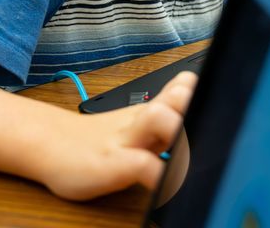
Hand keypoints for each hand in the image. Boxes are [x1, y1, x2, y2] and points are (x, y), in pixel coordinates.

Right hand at [37, 71, 196, 200]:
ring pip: (159, 118)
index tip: (219, 112)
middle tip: (204, 127)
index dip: (205, 94)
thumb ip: (165, 118)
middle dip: (196, 108)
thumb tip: (201, 119)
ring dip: (176, 130)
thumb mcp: (136, 124)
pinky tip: (164, 183)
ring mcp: (126, 139)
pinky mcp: (110, 164)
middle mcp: (142, 119)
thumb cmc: (100, 140)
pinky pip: (141, 165)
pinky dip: (158, 175)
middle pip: (179, 96)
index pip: (185, 87)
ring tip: (183, 151)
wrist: (51, 145)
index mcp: (151, 110)